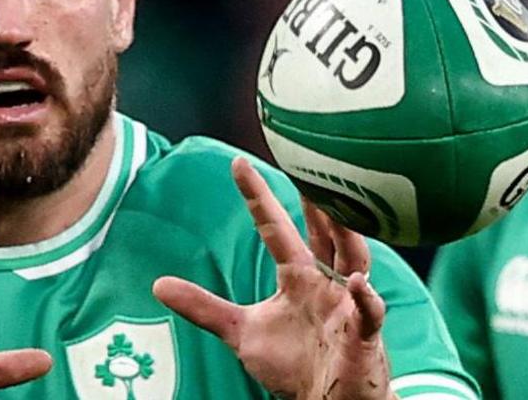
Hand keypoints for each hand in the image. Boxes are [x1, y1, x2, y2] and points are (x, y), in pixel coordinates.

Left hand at [153, 158, 397, 399]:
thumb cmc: (293, 365)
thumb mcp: (240, 332)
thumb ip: (203, 308)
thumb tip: (158, 285)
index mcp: (297, 277)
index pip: (275, 228)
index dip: (259, 197)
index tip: (238, 164)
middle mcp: (325, 283)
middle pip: (322, 233)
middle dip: (316, 202)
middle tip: (307, 167)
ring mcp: (346, 306)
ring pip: (353, 261)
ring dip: (347, 236)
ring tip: (340, 210)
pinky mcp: (363, 336)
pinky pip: (369, 314)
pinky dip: (367, 299)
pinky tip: (360, 284)